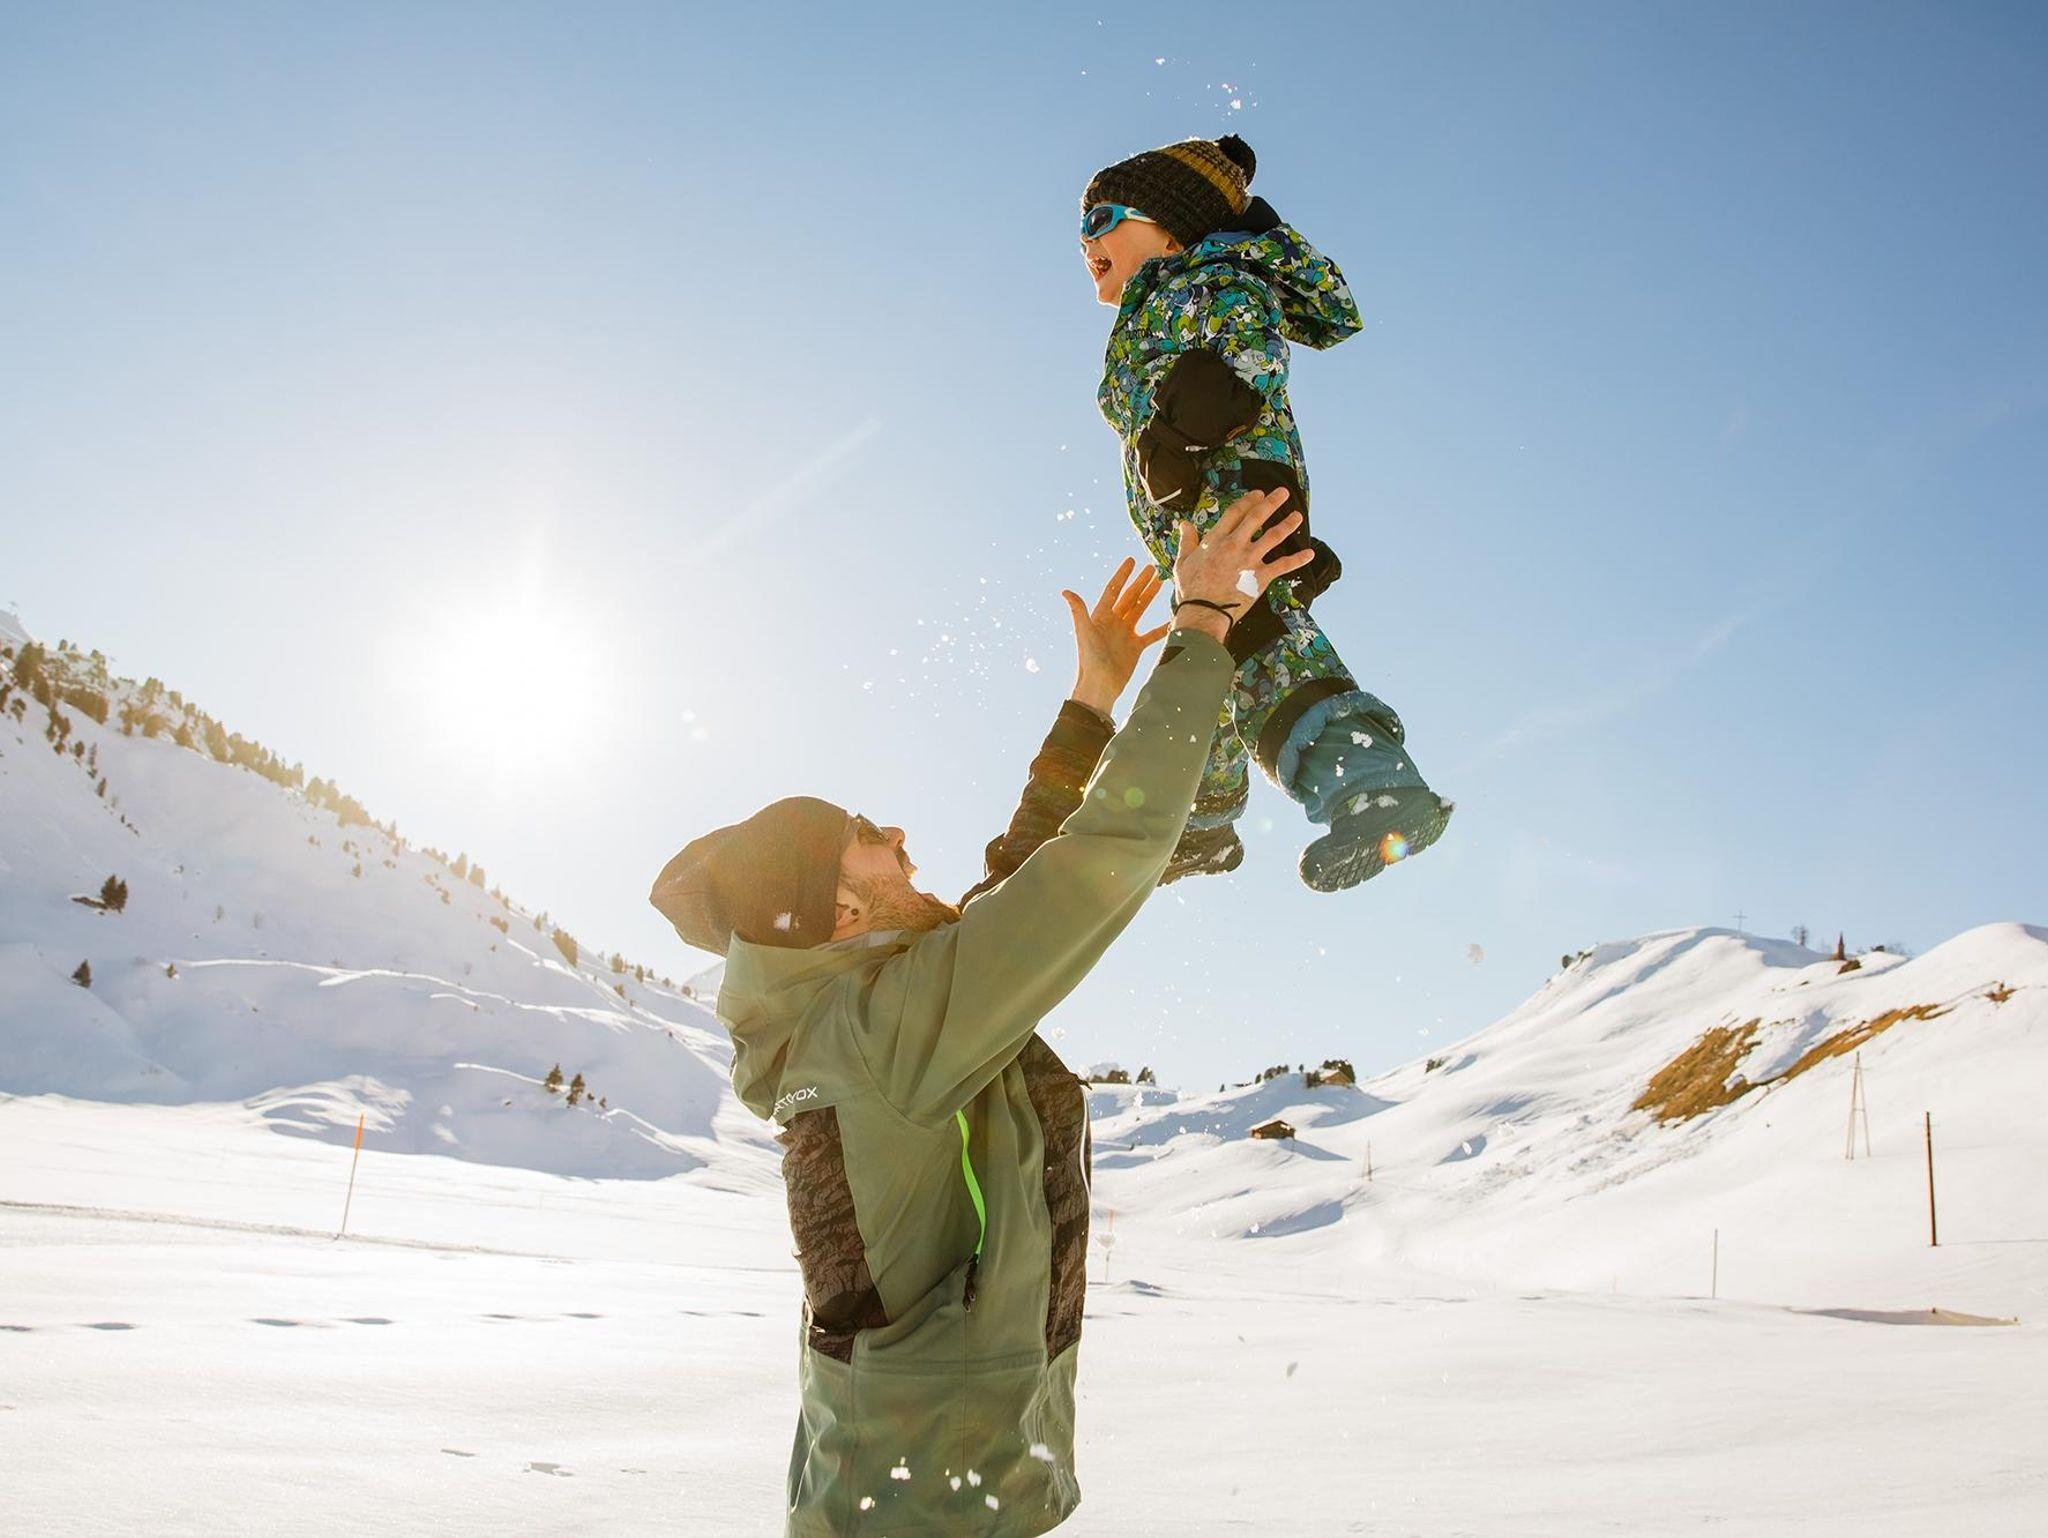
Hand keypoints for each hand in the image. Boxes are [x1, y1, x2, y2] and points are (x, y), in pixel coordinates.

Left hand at [1063, 557, 1170, 715]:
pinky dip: (1161, 626)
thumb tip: (1065, 591)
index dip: (1122, 575)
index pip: (1113, 590)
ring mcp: (1125, 634)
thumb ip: (1078, 611)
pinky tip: (1172, 618)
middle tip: (1152, 568)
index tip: (1131, 561)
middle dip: (1140, 582)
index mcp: (1101, 616)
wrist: (1100, 685)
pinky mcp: (1135, 647)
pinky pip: (1151, 634)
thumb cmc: (1090, 660)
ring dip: (1149, 597)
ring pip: (1140, 610)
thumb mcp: (1085, 632)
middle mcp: (1114, 622)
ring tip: (1161, 582)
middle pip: (1129, 597)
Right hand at [1170, 487, 1313, 640]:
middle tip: (1283, 493)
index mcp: (1216, 540)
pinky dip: (1298, 559)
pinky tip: (1309, 554)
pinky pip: (1283, 565)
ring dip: (1288, 524)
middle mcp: (1236, 545)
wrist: (1204, 612)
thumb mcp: (1183, 561)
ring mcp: (1250, 560)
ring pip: (1274, 536)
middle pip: (1257, 517)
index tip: (1258, 494)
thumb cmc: (1191, 589)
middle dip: (1272, 502)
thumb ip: (1186, 541)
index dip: (1248, 500)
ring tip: (1298, 516)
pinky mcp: (1261, 577)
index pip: (1236, 512)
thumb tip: (1184, 524)